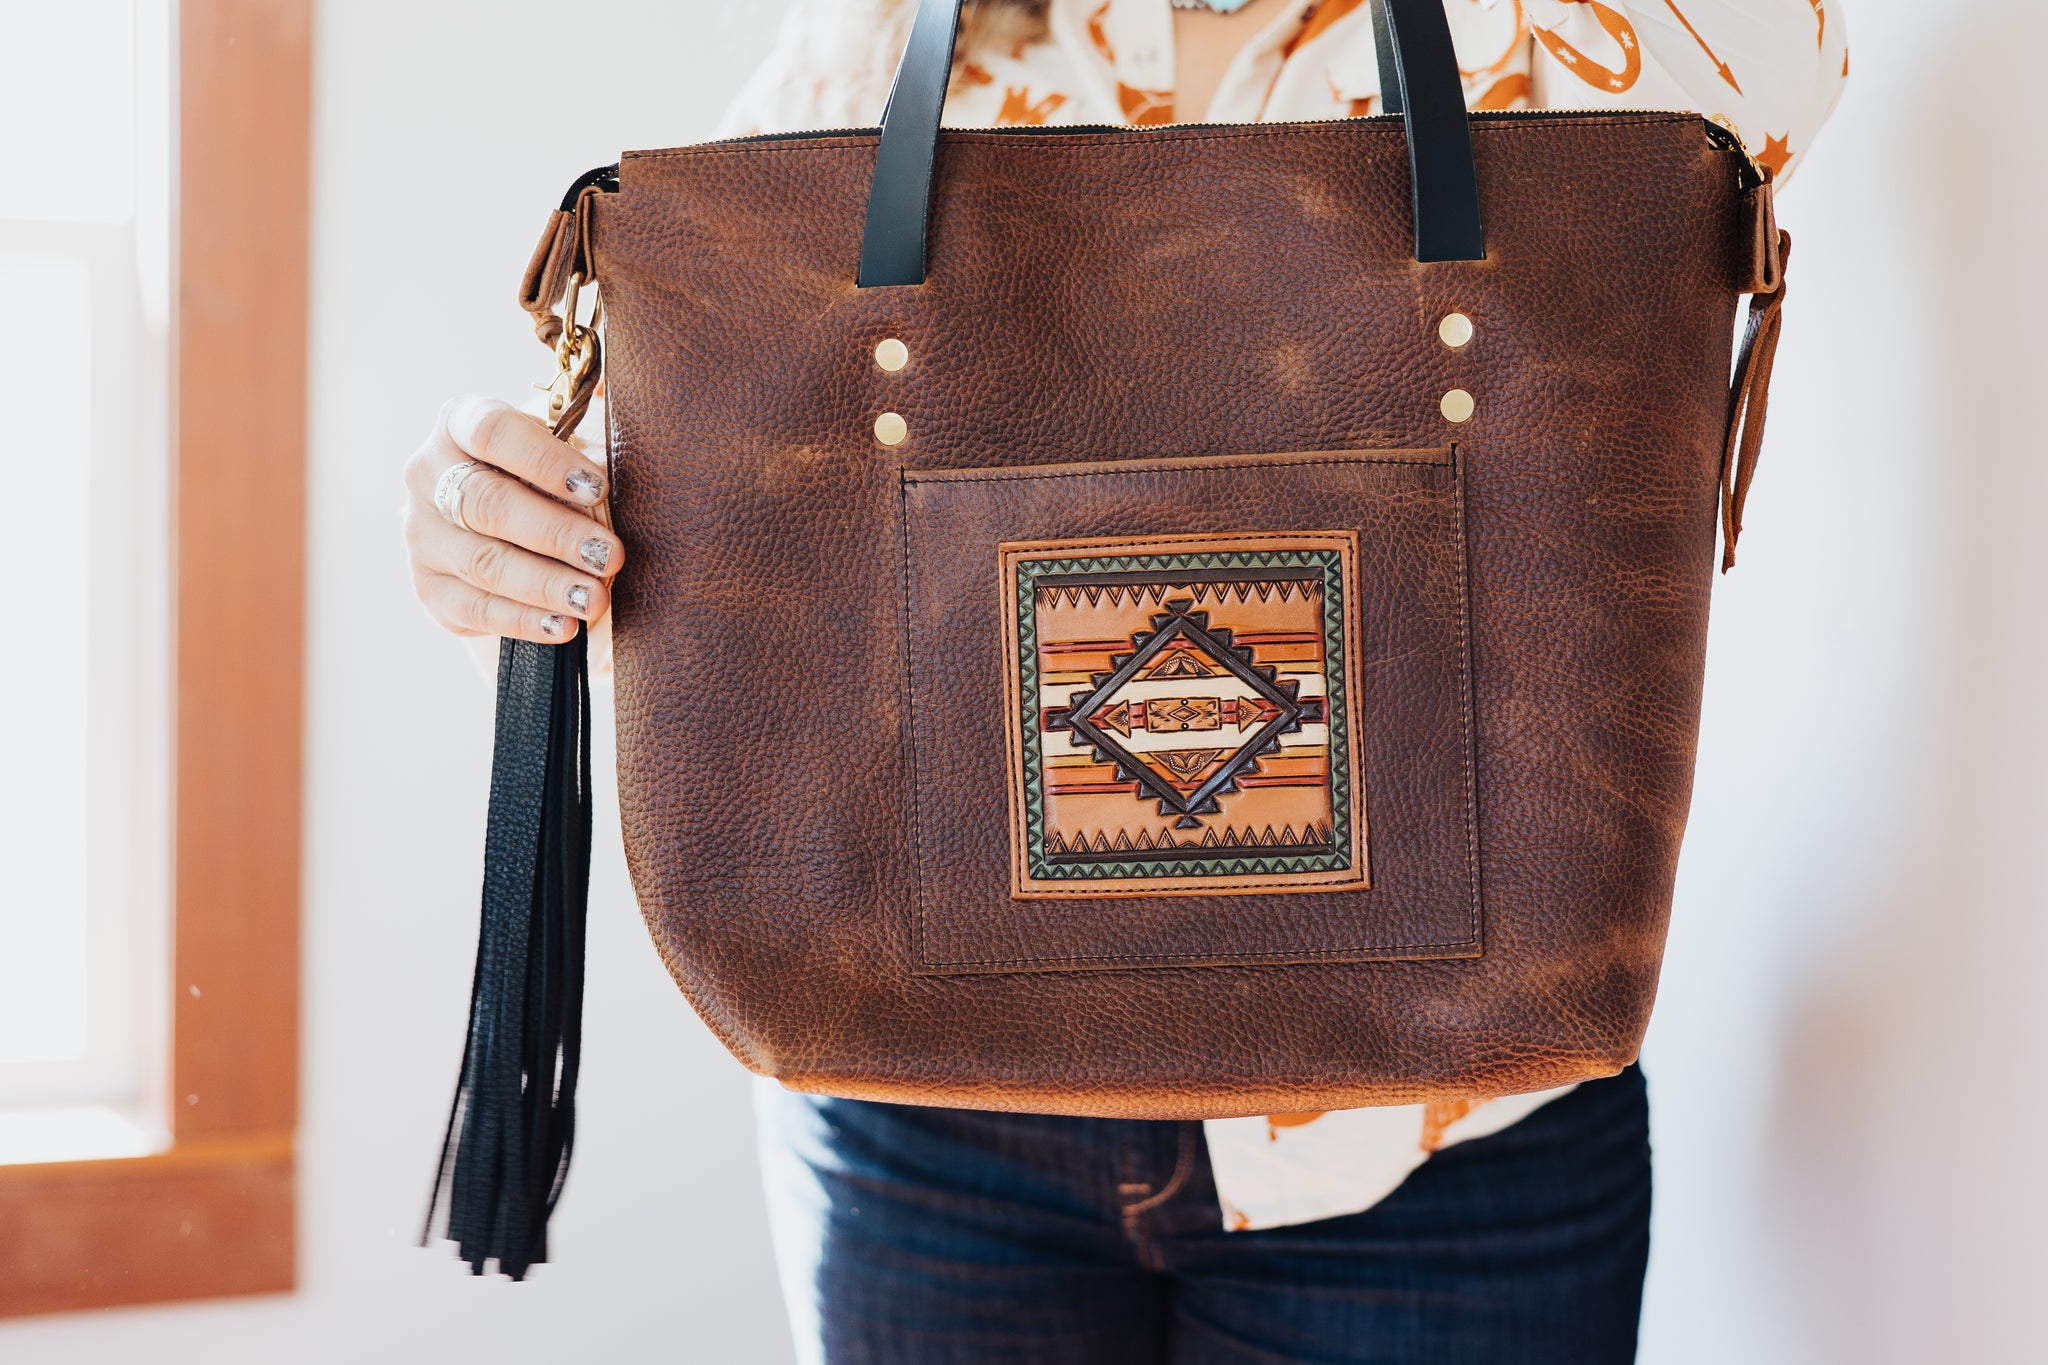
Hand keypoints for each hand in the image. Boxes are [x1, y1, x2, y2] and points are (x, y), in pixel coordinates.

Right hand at [403, 395, 621, 644]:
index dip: (545, 461)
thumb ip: (584, 440)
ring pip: (483, 562)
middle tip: (610, 556)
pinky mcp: (428, 587)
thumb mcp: (562, 445)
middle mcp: (427, 475)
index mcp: (458, 423)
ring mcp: (422, 534)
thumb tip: (614, 428)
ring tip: (595, 598)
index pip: (492, 433)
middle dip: (557, 534)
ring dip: (546, 584)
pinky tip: (563, 625)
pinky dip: (524, 620)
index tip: (599, 489)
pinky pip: (475, 609)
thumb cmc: (545, 477)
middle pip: (488, 503)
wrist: (502, 530)